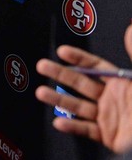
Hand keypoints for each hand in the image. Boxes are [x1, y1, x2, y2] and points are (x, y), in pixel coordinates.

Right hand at [35, 24, 131, 152]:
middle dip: (60, 73)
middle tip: (43, 66)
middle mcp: (113, 99)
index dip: (79, 58)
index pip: (96, 67)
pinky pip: (85, 129)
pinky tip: (60, 122)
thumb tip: (131, 30)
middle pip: (81, 83)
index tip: (62, 51)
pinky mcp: (107, 135)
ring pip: (78, 105)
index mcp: (124, 84)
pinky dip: (71, 126)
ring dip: (58, 98)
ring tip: (41, 92)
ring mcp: (108, 117)